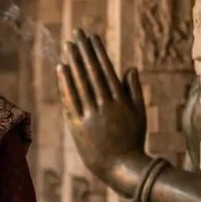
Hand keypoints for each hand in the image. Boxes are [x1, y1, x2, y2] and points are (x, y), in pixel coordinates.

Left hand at [56, 29, 147, 183]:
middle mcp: (104, 105)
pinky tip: (61, 69)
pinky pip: (70, 100)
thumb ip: (134, 90)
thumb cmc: (132, 140)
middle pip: (91, 72)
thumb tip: (130, 68)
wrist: (121, 167)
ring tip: (68, 46)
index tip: (92, 37)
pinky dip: (65, 83)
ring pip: (80, 83)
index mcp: (120, 100)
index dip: (98, 52)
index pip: (106, 69)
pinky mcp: (78, 125)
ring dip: (73, 62)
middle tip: (76, 34)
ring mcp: (90, 115)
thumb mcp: (139, 114)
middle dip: (83, 51)